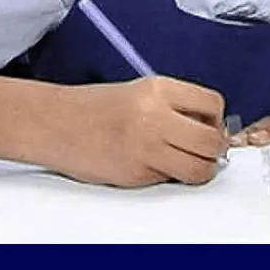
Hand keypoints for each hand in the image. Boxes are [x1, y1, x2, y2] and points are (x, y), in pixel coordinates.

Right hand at [54, 76, 227, 187]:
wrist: (53, 122)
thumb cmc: (96, 107)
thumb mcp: (142, 92)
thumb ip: (177, 106)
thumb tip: (212, 127)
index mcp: (159, 89)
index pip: (213, 104)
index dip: (216, 119)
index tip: (210, 125)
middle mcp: (156, 116)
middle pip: (212, 141)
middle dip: (214, 149)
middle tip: (205, 150)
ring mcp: (145, 147)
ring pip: (199, 168)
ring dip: (199, 169)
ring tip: (187, 163)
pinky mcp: (135, 174)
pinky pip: (170, 180)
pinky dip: (169, 176)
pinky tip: (154, 165)